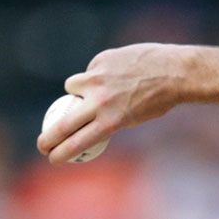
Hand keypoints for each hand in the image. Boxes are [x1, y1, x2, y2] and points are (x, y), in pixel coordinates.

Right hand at [37, 43, 189, 163]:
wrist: (175, 71)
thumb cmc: (160, 99)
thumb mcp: (135, 118)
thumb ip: (110, 119)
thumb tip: (90, 121)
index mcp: (112, 121)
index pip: (77, 143)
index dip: (60, 153)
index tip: (52, 157)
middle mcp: (101, 102)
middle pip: (62, 124)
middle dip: (47, 138)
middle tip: (42, 144)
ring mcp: (98, 80)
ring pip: (71, 86)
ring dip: (76, 91)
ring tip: (91, 90)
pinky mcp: (100, 61)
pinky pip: (90, 70)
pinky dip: (97, 73)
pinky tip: (115, 72)